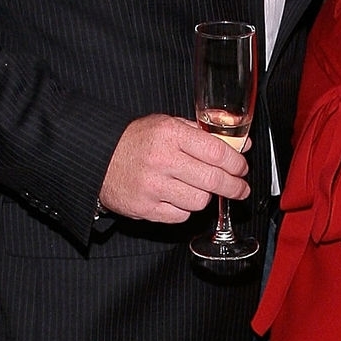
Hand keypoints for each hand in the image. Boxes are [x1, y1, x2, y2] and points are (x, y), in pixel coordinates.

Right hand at [99, 115, 248, 223]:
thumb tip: (240, 146)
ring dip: (205, 197)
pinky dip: (184, 209)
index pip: (217, 152)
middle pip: (213, 180)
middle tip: (240, 188)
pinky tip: (178, 197)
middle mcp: (162, 160)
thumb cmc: (136, 140)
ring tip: (199, 188)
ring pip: (199, 201)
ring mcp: (153, 186)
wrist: (98, 158)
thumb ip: (203, 134)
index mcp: (170, 134)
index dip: (236, 163)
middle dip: (234, 186)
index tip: (242, 168)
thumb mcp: (168, 125)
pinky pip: (181, 216)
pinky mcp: (146, 207)